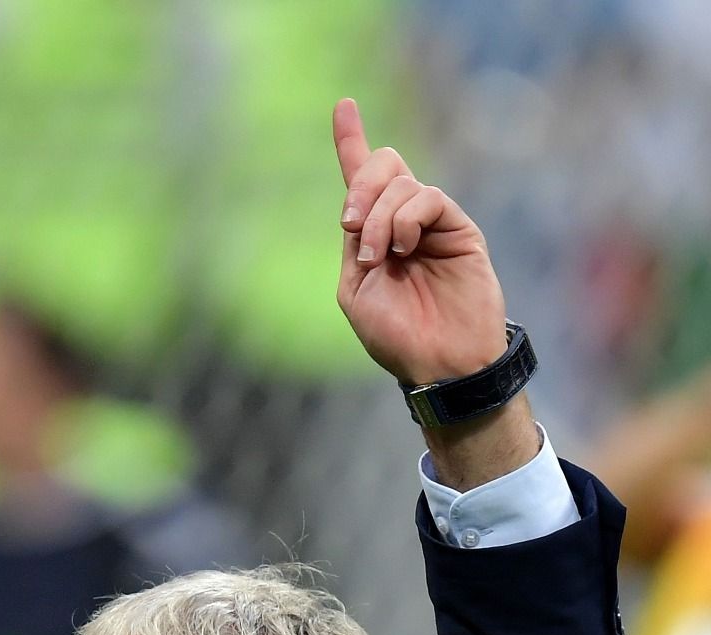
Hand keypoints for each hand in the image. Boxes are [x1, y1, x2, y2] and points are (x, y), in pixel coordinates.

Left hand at [333, 99, 505, 387]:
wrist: (437, 361)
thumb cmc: (395, 335)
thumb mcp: (355, 291)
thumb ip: (355, 244)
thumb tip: (362, 210)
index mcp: (372, 234)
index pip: (361, 177)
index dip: (351, 140)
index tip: (344, 104)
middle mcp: (403, 221)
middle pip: (384, 165)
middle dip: (360, 186)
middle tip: (350, 226)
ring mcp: (432, 223)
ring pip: (402, 183)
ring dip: (380, 217)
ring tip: (380, 256)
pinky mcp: (458, 228)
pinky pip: (429, 197)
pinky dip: (406, 218)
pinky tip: (403, 247)